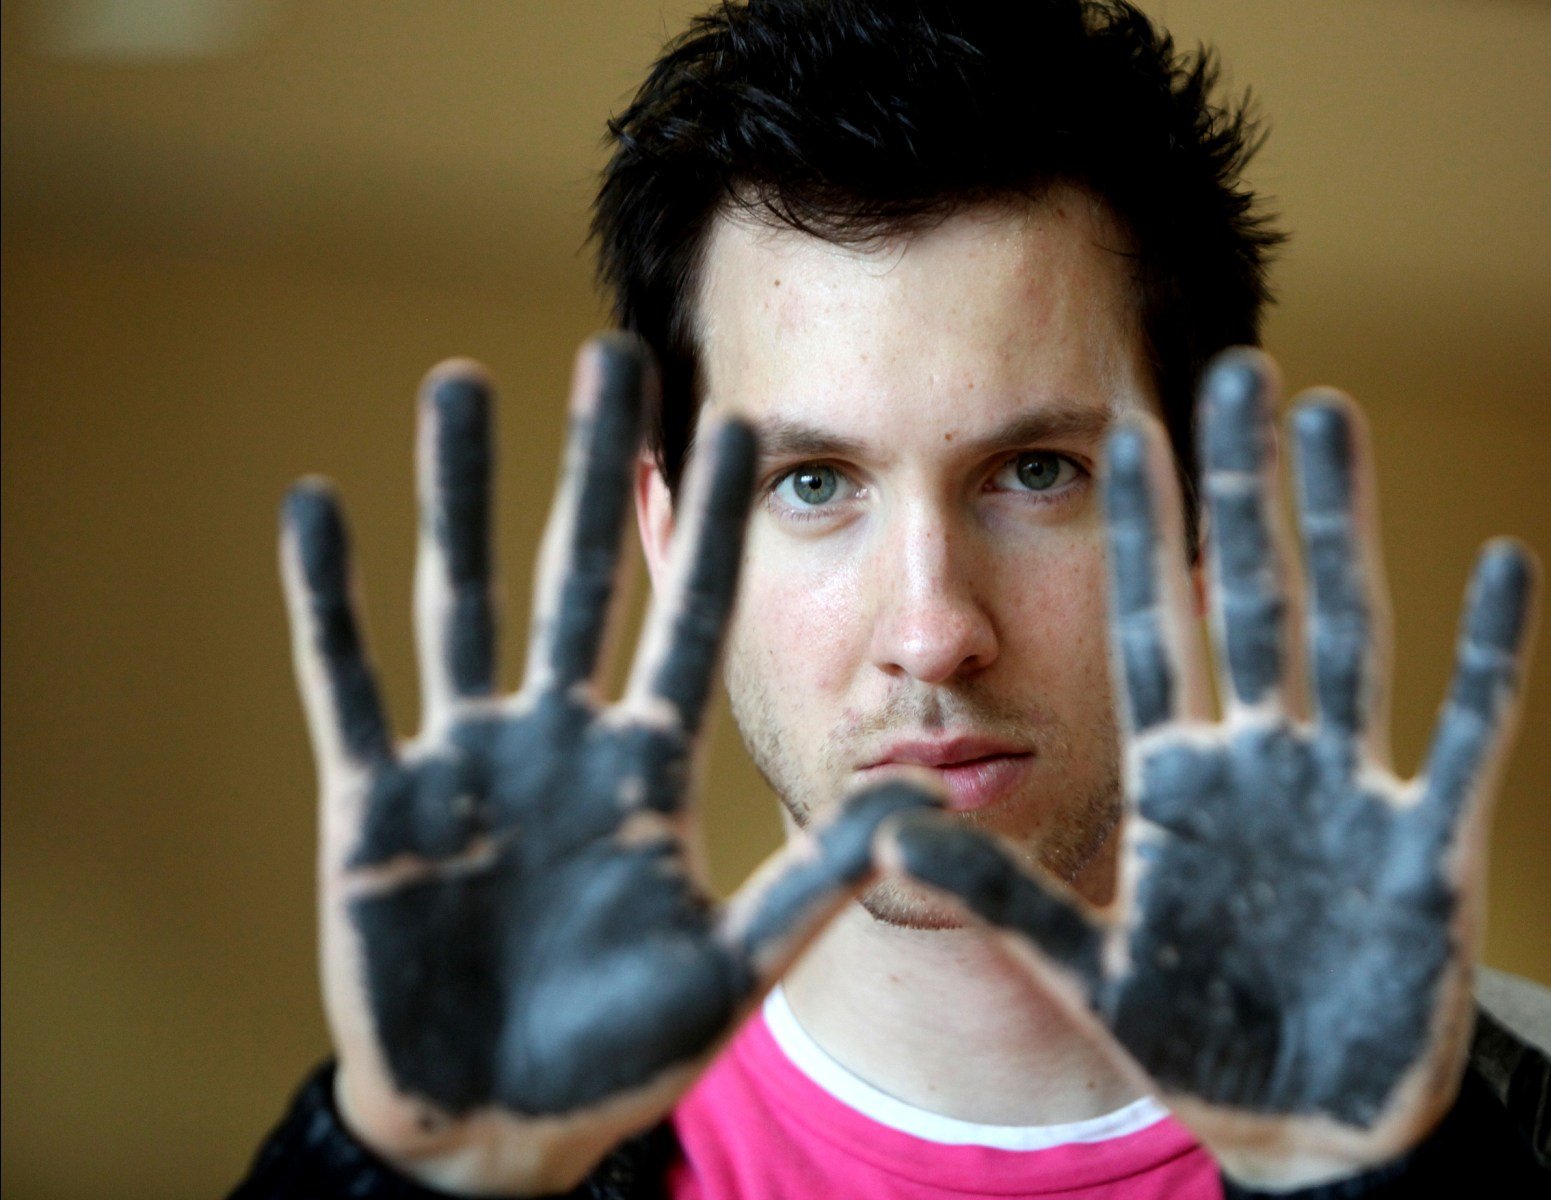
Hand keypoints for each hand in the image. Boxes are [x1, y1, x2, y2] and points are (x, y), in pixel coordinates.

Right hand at [279, 334, 933, 1194]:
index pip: (690, 619)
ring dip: (458, 494)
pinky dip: (326, 602)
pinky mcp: (374, 805)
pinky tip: (316, 504)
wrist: (501, 1127)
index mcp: (648, 771)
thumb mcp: (733, 967)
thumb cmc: (622, 1055)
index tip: (742, 425)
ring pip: (462, 600)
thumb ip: (815, 883)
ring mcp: (467, 764)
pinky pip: (347, 685)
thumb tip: (921, 805)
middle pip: (581, 576)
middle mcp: (561, 742)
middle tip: (612, 354)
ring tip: (461, 383)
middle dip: (597, 468)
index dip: (715, 527)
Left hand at [888, 350, 1533, 1189]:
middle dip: (1242, 486)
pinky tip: (1503, 565)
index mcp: (1174, 781)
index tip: (1125, 427)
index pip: (1151, 629)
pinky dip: (1491, 655)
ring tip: (1333, 415)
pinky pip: (1468, 732)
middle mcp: (1259, 762)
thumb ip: (998, 894)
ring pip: (1350, 630)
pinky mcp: (1433, 845)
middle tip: (1240, 367)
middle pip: (1251, 596)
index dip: (1141, 532)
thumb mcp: (1082, 971)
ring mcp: (1347, 793)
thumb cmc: (1192, 1047)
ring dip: (1345, 525)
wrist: (1301, 1129)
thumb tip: (883, 827)